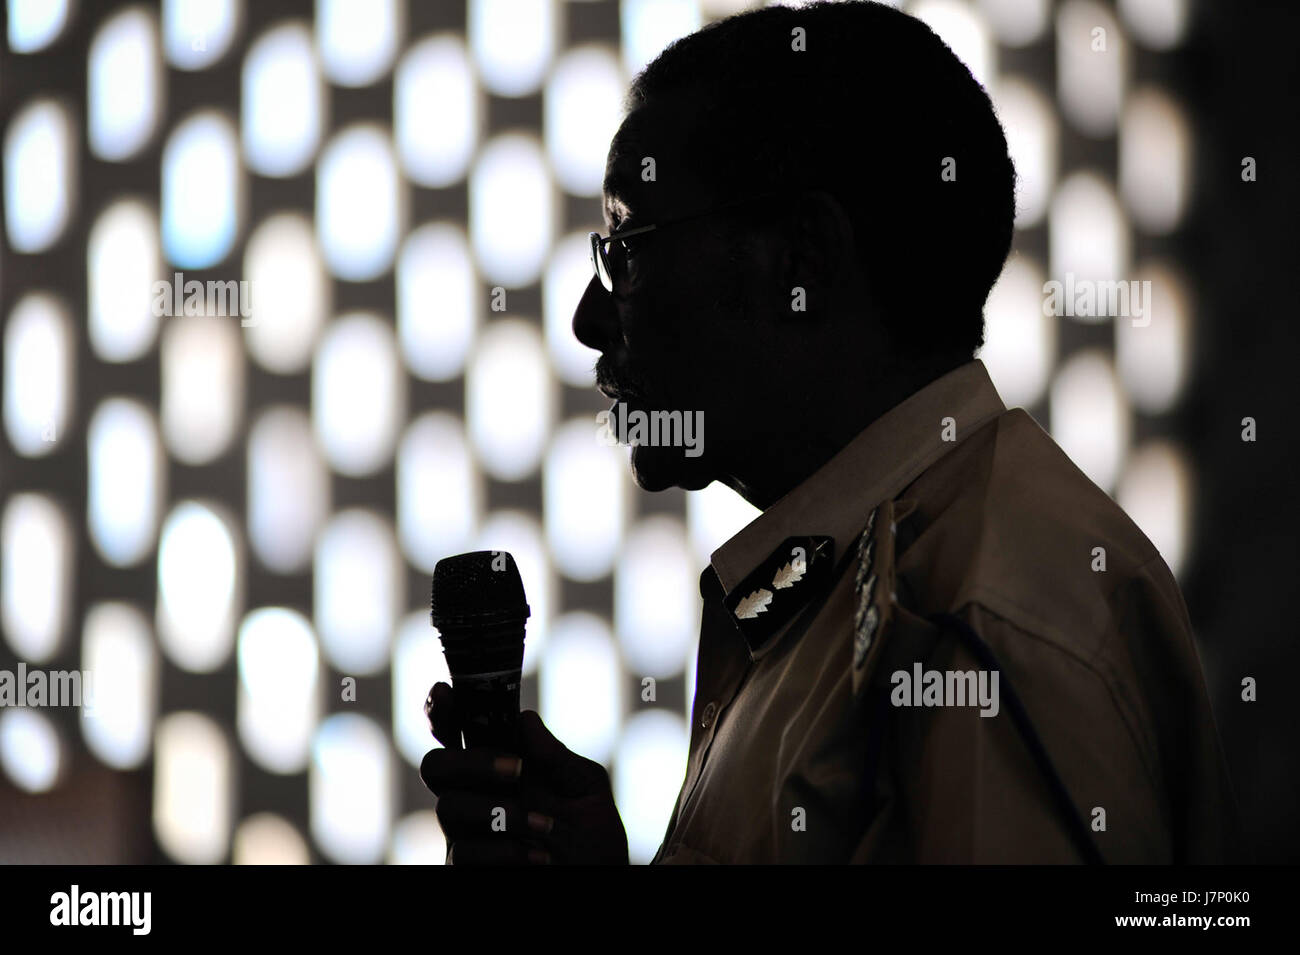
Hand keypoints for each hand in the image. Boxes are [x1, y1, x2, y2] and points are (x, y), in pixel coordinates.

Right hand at [420, 682, 629, 864]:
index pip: (459, 732)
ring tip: (546, 827)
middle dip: (471, 762)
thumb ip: (557, 757)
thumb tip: (525, 719)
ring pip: (447, 808)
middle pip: (435, 766)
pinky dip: (507, 851)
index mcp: (500, 767)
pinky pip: (463, 853)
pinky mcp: (467, 866)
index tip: (446, 693)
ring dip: (500, 813)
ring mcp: (467, 835)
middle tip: (517, 769)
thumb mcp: (587, 790)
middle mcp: (476, 796)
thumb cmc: (592, 837)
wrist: (597, 882)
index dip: (442, 711)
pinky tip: (539, 857)